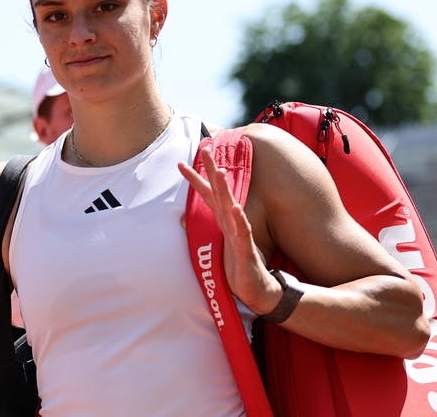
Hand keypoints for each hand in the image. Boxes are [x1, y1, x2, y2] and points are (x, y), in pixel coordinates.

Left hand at [178, 146, 280, 314]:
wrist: (256, 288)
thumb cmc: (236, 265)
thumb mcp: (214, 244)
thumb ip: (200, 229)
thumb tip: (180, 218)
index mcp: (222, 221)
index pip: (206, 195)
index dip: (194, 179)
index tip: (180, 163)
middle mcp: (230, 222)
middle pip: (219, 192)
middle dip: (211, 170)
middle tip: (206, 148)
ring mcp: (239, 234)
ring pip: (231, 207)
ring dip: (226, 189)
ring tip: (221, 171)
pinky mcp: (246, 250)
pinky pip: (243, 232)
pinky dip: (240, 220)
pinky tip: (237, 208)